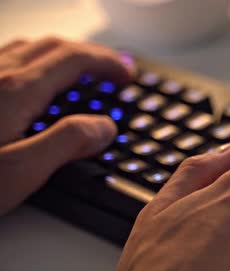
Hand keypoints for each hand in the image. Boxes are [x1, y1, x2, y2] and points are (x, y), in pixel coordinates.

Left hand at [0, 37, 133, 214]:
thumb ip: (66, 144)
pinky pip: (7, 59)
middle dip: (91, 54)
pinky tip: (34, 80)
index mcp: (15, 91)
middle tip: (115, 70)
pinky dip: (36, 61)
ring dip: (64, 54)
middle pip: (54, 47)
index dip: (107, 63)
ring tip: (83, 71)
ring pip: (29, 49)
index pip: (74, 60)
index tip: (127, 76)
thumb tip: (103, 127)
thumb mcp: (18, 173)